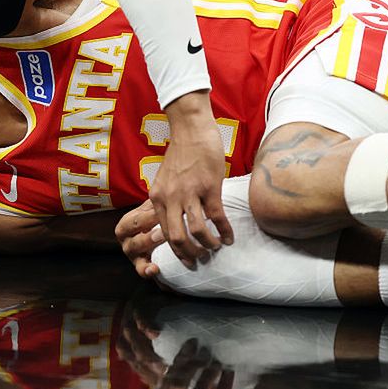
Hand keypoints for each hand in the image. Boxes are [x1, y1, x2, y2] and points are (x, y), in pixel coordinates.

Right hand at [116, 200, 165, 277]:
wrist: (156, 235)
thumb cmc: (155, 218)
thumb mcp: (153, 208)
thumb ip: (159, 203)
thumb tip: (170, 195)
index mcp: (127, 223)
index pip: (136, 220)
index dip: (149, 217)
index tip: (163, 213)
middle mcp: (126, 239)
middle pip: (135, 236)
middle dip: (149, 233)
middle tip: (163, 231)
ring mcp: (132, 254)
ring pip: (137, 251)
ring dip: (149, 245)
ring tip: (161, 240)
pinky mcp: (140, 266)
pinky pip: (141, 270)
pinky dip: (147, 270)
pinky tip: (155, 269)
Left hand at [150, 91, 233, 264]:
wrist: (192, 128)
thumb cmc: (182, 152)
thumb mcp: (165, 179)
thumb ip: (167, 198)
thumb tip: (175, 218)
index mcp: (158, 197)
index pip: (163, 233)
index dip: (176, 251)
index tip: (186, 260)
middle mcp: (170, 197)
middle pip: (176, 238)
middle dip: (190, 254)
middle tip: (201, 259)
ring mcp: (190, 192)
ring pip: (197, 230)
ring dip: (208, 244)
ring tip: (216, 247)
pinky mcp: (209, 186)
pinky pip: (217, 217)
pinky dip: (225, 231)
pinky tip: (230, 238)